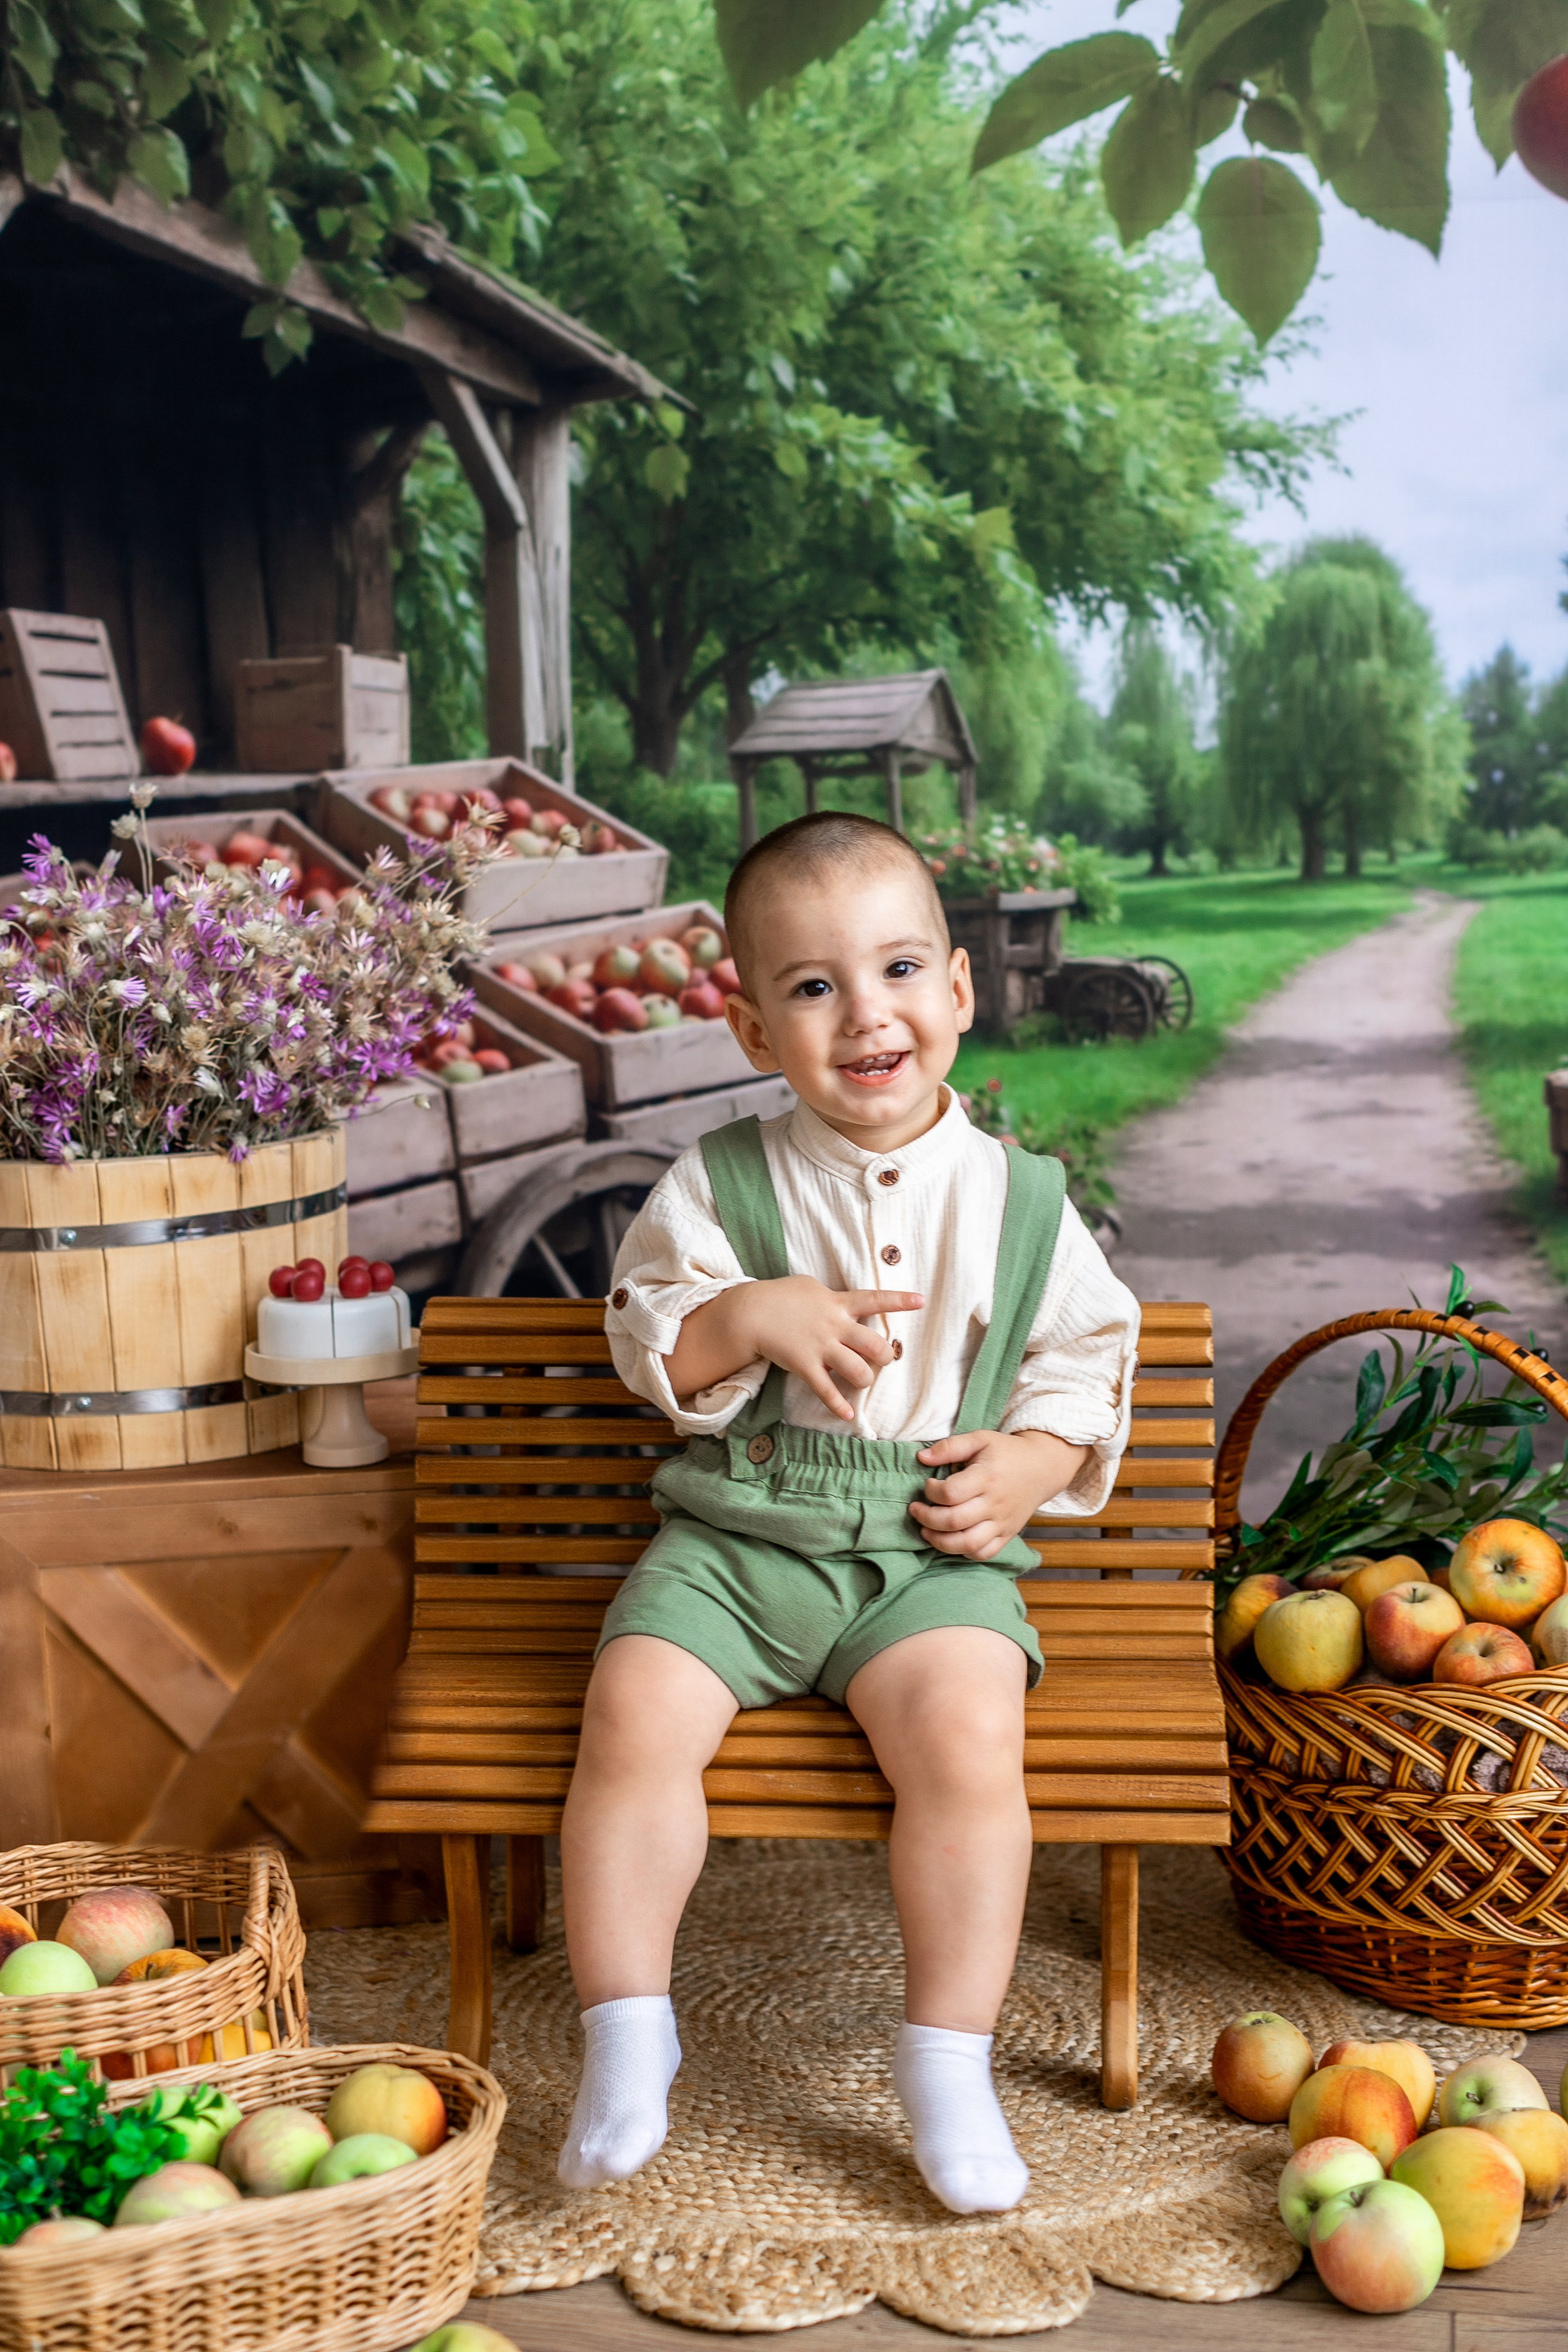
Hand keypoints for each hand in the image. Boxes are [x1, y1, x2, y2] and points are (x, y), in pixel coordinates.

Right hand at [666, 1276, 921, 1419]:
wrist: (750, 1313)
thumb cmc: (780, 1297)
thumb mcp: (810, 1287)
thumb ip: (833, 1297)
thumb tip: (846, 1304)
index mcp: (838, 1302)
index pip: (875, 1299)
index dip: (900, 1300)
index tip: (922, 1301)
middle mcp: (834, 1325)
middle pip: (875, 1345)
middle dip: (884, 1357)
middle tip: (881, 1360)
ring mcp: (821, 1347)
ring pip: (858, 1371)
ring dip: (865, 1380)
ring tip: (861, 1381)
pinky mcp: (805, 1366)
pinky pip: (827, 1390)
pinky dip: (838, 1405)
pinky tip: (847, 1415)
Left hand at [909, 1428, 1091, 1559]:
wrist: (1042, 1467)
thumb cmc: (1006, 1452)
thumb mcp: (980, 1439)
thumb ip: (950, 1447)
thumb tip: (921, 1459)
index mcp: (987, 1477)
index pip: (950, 1493)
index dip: (931, 1491)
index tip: (929, 1484)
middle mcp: (995, 1503)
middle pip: (954, 1521)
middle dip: (926, 1518)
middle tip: (916, 1510)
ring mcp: (1002, 1523)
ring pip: (967, 1544)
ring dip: (940, 1541)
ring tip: (926, 1530)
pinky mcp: (1008, 1534)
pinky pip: (984, 1553)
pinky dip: (964, 1552)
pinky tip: (951, 1540)